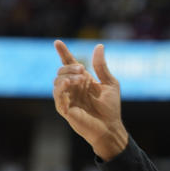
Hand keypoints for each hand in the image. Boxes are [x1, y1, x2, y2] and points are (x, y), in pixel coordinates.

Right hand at [52, 40, 127, 160]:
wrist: (111, 128)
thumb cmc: (111, 108)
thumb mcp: (110, 84)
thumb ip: (102, 66)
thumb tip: (99, 46)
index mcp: (82, 81)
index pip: (69, 64)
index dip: (63, 53)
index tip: (58, 42)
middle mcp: (73, 88)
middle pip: (62, 71)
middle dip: (70, 67)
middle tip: (83, 69)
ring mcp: (67, 98)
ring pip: (57, 82)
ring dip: (68, 77)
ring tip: (81, 79)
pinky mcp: (65, 109)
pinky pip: (57, 96)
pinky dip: (61, 88)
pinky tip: (69, 84)